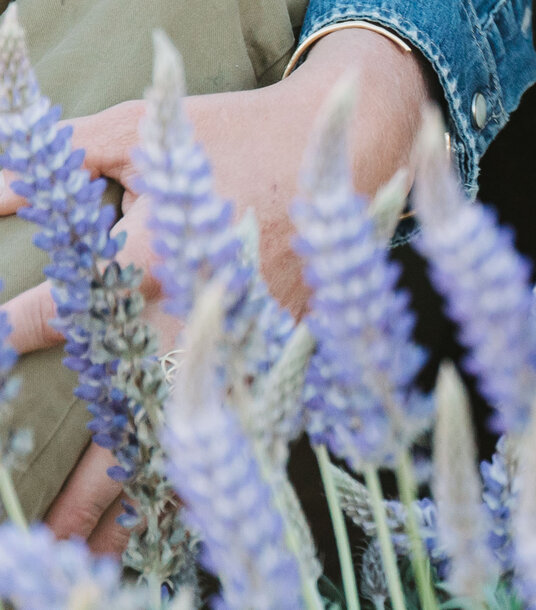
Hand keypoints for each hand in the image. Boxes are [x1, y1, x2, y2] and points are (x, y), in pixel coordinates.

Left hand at [0, 28, 434, 546]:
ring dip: (137, 505)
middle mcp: (194, 316)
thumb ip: (49, 162)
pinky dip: (210, 478)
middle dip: (78, 490)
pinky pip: (242, 428)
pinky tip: (180, 525)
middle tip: (33, 540)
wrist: (348, 146)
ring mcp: (245, 341)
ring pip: (184, 440)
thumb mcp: (137, 133)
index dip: (5, 337)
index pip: (55, 319)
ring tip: (91, 556)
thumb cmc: (235, 133)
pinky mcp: (285, 350)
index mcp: (150, 260)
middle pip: (125, 422)